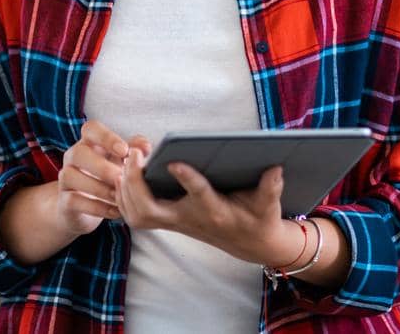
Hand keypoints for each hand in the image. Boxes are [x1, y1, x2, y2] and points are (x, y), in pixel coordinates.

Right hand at [54, 121, 130, 236]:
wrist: (84, 208)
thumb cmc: (106, 178)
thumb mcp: (121, 162)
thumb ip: (134, 150)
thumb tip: (145, 146)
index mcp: (88, 142)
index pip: (90, 128)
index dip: (107, 137)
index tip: (124, 151)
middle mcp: (72, 157)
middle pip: (78, 152)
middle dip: (102, 167)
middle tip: (121, 179)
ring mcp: (65, 178)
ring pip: (72, 176)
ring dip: (99, 188)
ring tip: (118, 197)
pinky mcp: (63, 200)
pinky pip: (74, 200)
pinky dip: (97, 207)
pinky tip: (114, 211)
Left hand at [116, 139, 300, 268]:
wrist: (250, 245)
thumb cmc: (258, 219)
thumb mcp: (269, 205)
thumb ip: (271, 188)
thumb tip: (276, 168)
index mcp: (215, 212)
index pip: (199, 196)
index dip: (187, 180)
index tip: (174, 161)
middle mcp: (189, 220)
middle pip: (149, 211)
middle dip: (135, 184)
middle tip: (133, 155)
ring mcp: (174, 223)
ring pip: (137, 215)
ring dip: (125, 189)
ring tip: (126, 158)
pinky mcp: (167, 221)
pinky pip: (134, 215)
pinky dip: (123, 196)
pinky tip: (123, 172)